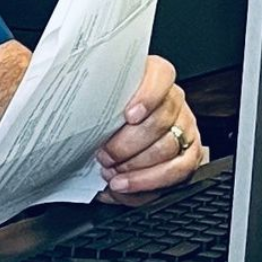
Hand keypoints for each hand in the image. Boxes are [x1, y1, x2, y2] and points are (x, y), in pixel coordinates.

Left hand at [95, 56, 201, 195]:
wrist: (114, 132)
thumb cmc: (105, 112)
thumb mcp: (98, 99)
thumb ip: (95, 97)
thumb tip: (72, 105)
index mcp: (153, 77)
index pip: (161, 76)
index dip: (147, 96)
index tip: (128, 115)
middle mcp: (173, 101)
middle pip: (160, 121)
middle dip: (127, 144)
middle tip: (103, 154)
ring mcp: (185, 127)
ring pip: (167, 148)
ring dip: (134, 166)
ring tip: (110, 172)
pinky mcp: (189, 154)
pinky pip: (178, 171)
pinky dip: (148, 182)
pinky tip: (125, 185)